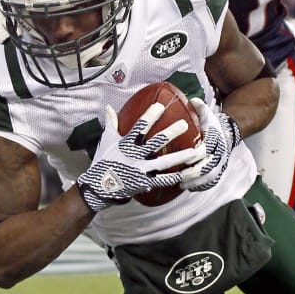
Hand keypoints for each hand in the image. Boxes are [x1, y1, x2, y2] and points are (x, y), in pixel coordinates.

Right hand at [76, 104, 203, 212]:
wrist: (99, 187)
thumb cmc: (104, 161)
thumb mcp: (106, 140)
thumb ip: (111, 123)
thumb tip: (108, 107)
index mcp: (126, 144)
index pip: (139, 127)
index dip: (149, 116)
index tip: (160, 106)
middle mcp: (134, 157)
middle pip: (155, 143)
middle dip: (170, 133)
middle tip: (184, 124)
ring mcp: (141, 170)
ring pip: (164, 163)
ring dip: (180, 157)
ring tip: (195, 151)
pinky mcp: (145, 182)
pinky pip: (164, 180)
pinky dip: (177, 177)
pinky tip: (190, 173)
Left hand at [181, 98, 241, 191]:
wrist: (226, 134)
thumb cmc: (211, 125)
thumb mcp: (207, 115)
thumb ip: (201, 108)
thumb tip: (193, 101)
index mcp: (215, 140)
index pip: (205, 149)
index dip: (195, 155)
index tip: (183, 159)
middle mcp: (219, 154)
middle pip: (208, 167)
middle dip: (193, 173)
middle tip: (178, 176)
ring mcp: (220, 164)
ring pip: (210, 177)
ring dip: (196, 182)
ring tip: (181, 184)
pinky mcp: (218, 172)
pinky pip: (211, 182)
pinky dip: (200, 186)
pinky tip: (188, 187)